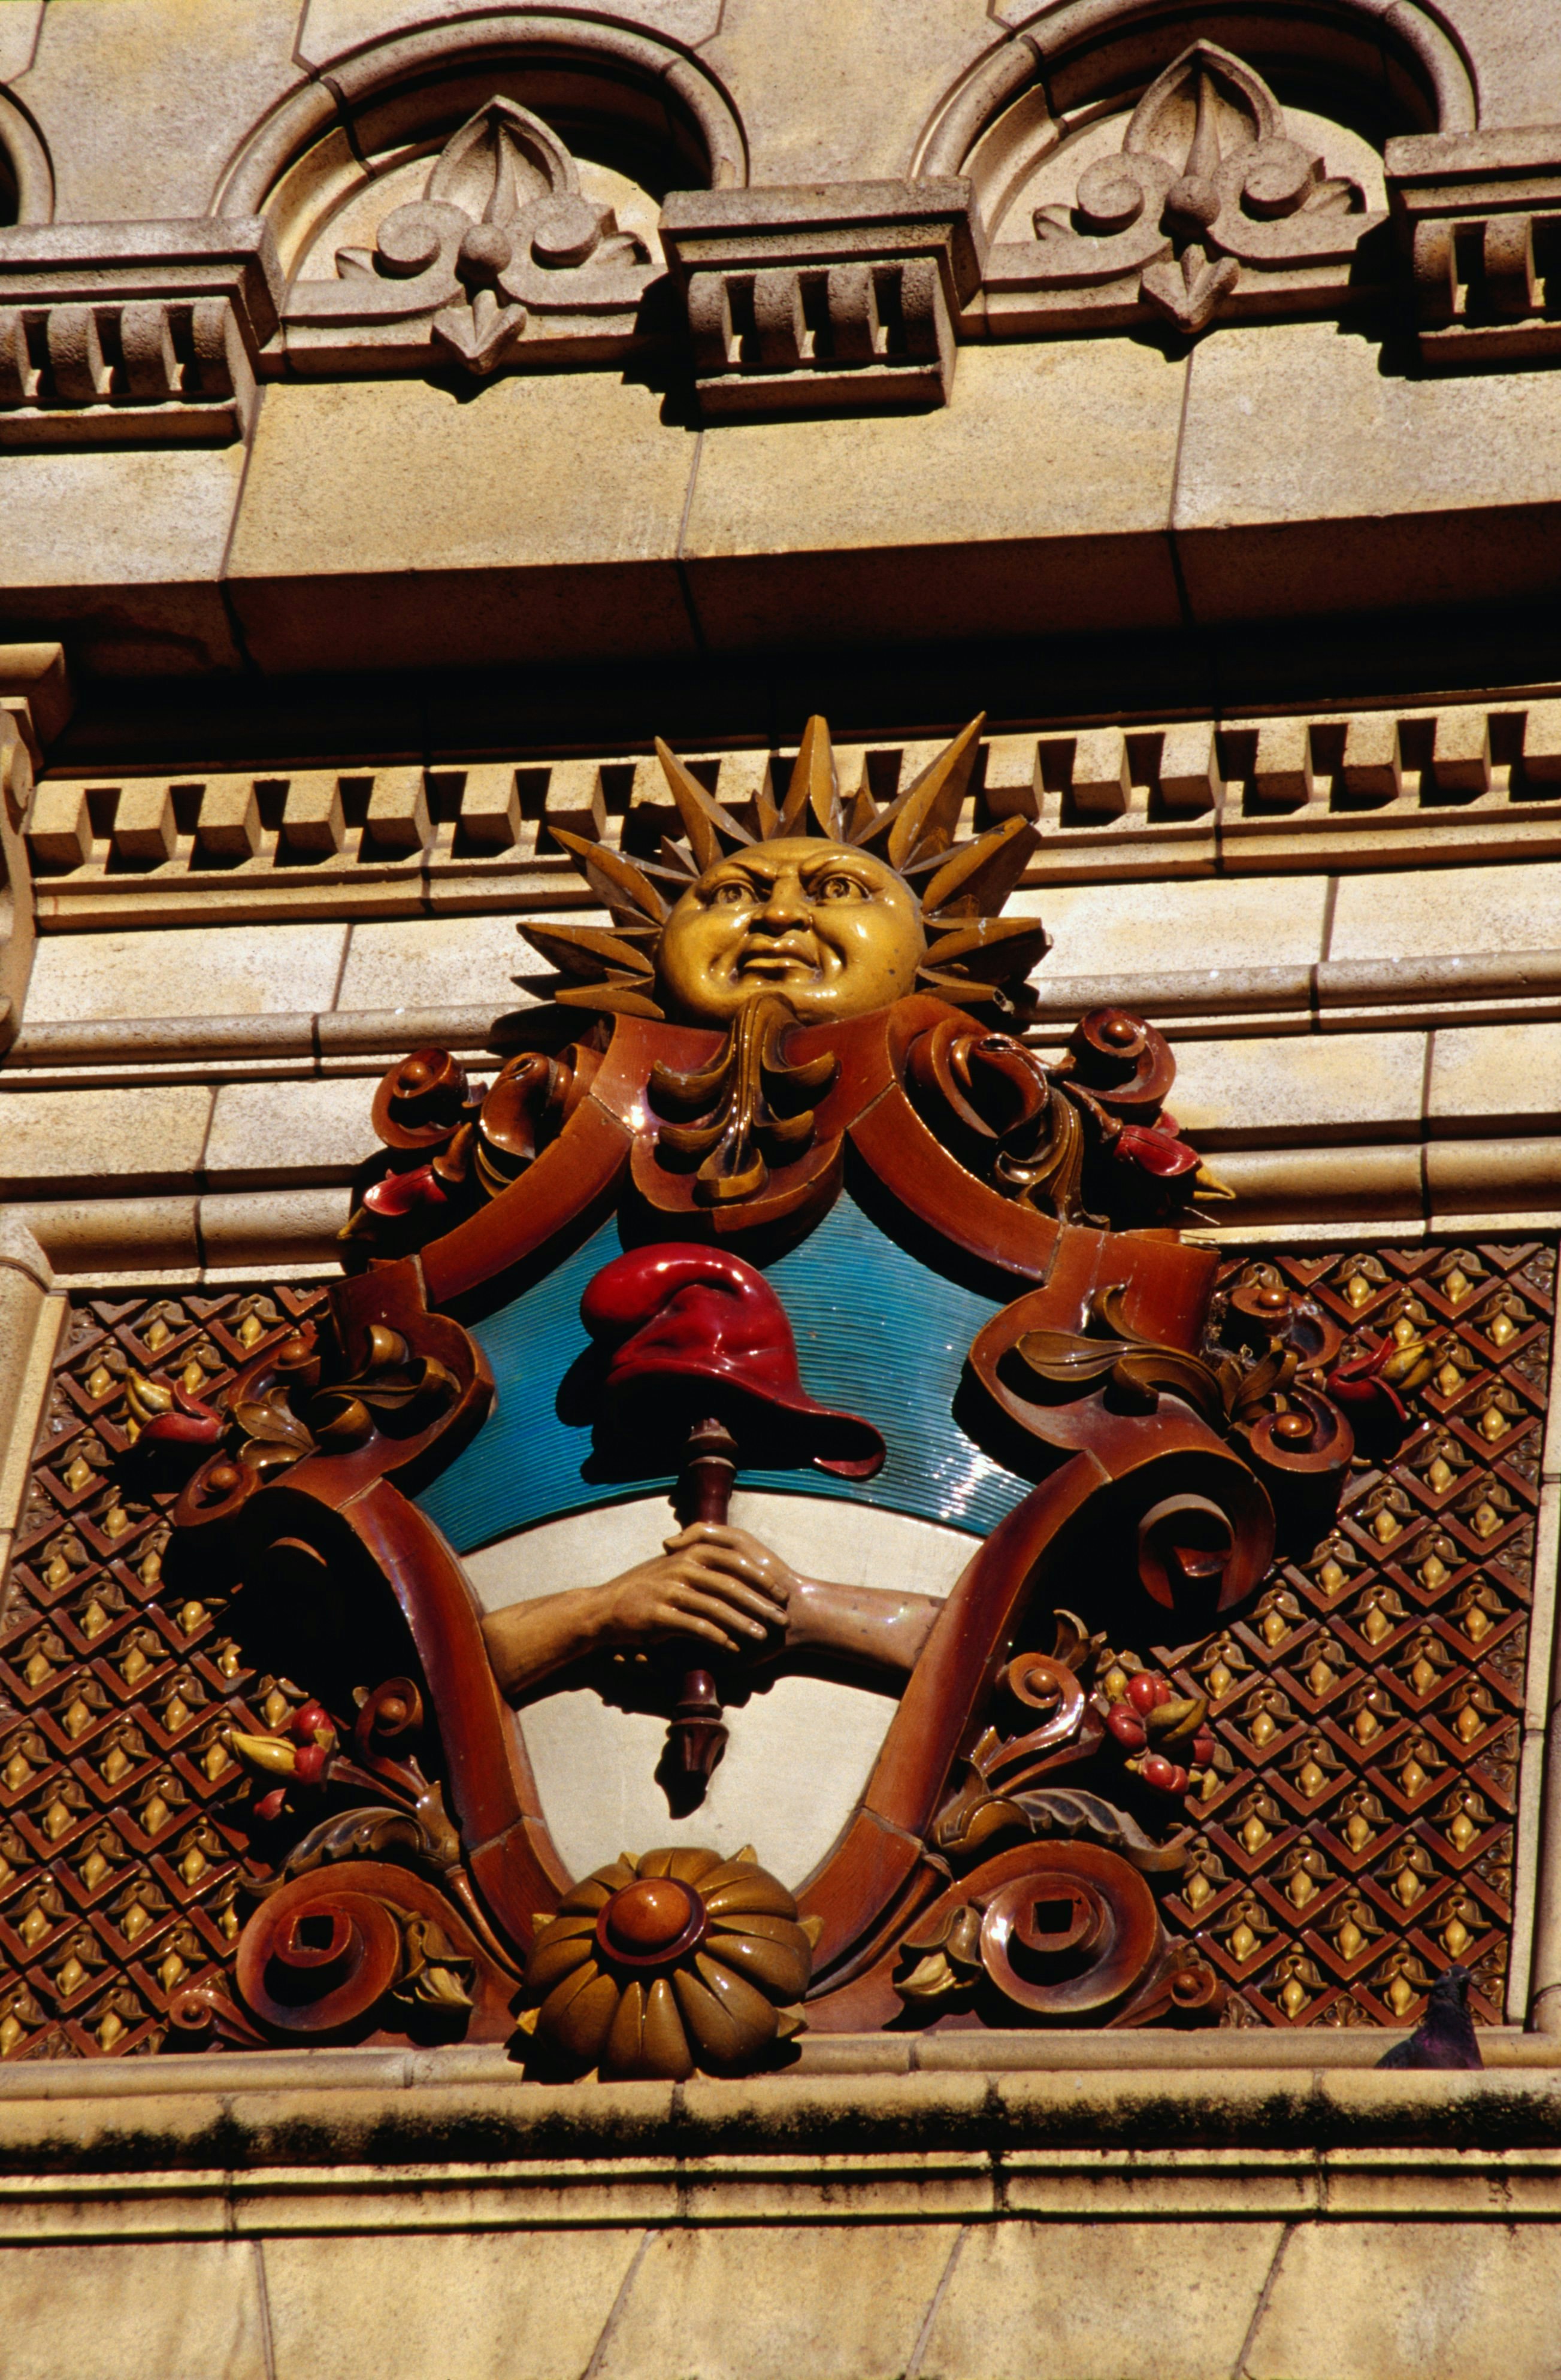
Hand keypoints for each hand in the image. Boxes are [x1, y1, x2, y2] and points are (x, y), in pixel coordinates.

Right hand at [594, 1521, 801, 1654]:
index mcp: (689, 1552)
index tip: (780, 1592)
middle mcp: (681, 1567)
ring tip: (762, 1635)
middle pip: (730, 1584)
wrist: (605, 1608)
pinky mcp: (659, 1614)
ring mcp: (669, 1590)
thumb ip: (700, 1561)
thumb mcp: (672, 1567)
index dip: (760, 1576)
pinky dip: (717, 1637)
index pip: (734, 1560)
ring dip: (743, 1622)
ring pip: (716, 1606)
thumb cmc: (645, 1588)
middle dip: (759, 1602)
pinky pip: (695, 1626)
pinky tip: (733, 1648)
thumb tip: (735, 1567)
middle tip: (781, 1618)